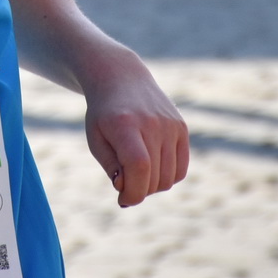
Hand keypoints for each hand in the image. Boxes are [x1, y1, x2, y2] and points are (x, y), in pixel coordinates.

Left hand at [82, 57, 189, 207]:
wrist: (121, 79)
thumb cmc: (104, 114)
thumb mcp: (96, 139)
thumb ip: (111, 167)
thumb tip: (129, 192)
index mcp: (126, 124)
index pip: (139, 167)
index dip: (133, 192)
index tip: (122, 199)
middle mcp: (153, 123)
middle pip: (155, 178)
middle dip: (138, 190)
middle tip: (125, 182)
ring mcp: (171, 125)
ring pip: (169, 178)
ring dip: (152, 186)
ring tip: (136, 173)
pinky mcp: (182, 128)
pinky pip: (181, 170)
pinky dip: (167, 177)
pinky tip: (152, 167)